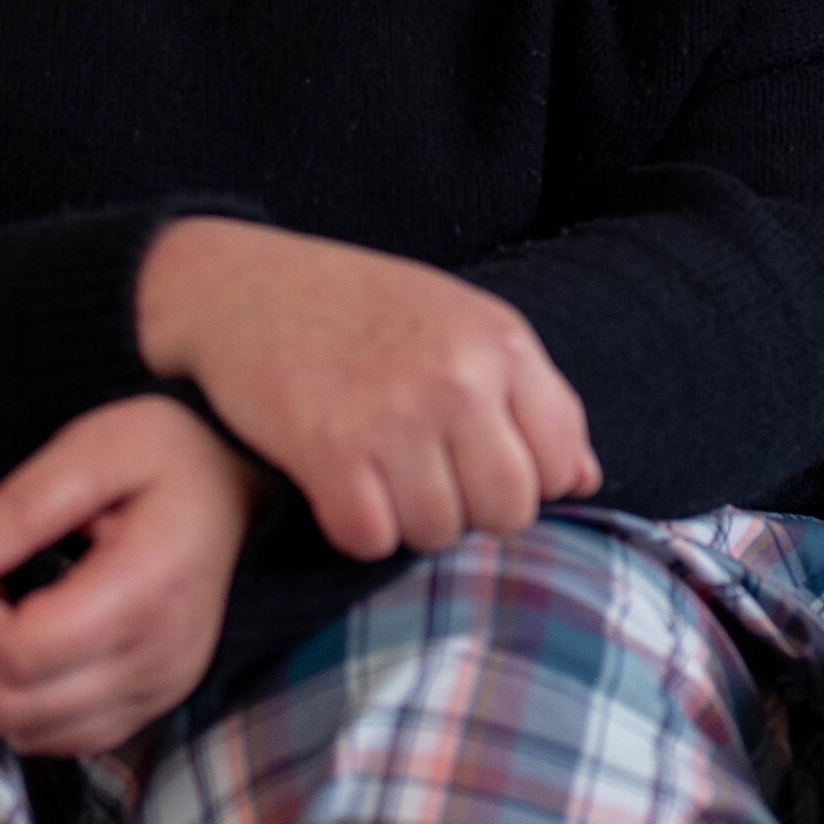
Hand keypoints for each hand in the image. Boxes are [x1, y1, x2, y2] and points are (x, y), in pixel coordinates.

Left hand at [0, 394, 261, 756]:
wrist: (239, 486)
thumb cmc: (171, 459)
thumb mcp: (98, 447)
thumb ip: (24, 503)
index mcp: (148, 585)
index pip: (25, 651)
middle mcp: (161, 654)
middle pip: (19, 702)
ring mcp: (162, 687)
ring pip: (33, 731)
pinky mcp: (156, 702)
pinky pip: (65, 739)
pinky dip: (24, 705)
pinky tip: (24, 648)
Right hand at [132, 216, 597, 560]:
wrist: (237, 285)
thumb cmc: (356, 310)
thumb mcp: (459, 325)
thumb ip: (531, 397)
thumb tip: (586, 482)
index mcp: (501, 342)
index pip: (561, 464)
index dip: (523, 481)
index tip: (476, 464)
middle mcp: (458, 377)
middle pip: (509, 510)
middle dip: (469, 510)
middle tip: (422, 476)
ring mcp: (396, 414)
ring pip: (439, 532)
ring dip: (405, 520)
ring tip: (375, 473)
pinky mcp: (330, 448)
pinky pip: (372, 538)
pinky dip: (352, 528)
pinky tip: (336, 485)